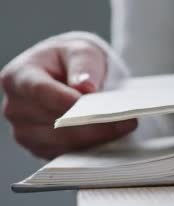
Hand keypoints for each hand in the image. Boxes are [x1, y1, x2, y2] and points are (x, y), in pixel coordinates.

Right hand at [1, 38, 136, 158]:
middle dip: (91, 123)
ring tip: (123, 128)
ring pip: (60, 143)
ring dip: (94, 138)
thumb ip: (83, 66)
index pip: (41, 91)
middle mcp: (15, 107)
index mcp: (19, 77)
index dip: (67, 101)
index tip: (95, 107)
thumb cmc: (70, 60)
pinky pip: (64, 154)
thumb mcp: (80, 51)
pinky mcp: (39, 147)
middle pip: (52, 122)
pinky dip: (89, 148)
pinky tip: (111, 139)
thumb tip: (86, 87)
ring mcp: (24, 131)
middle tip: (125, 120)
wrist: (64, 73)